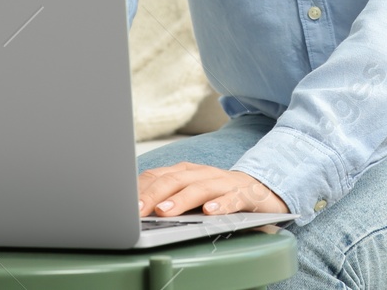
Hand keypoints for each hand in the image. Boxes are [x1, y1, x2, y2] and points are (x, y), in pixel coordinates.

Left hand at [139, 161, 289, 220]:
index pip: (159, 176)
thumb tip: (138, 213)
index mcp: (187, 172)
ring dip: (181, 199)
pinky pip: (234, 198)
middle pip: (175, 180)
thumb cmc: (220, 196)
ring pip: (200, 188)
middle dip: (153, 194)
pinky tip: (210, 212)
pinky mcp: (246, 195)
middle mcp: (204, 174)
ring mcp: (225, 183)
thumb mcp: (191, 196)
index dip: (140, 189)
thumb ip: (170, 199)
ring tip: (165, 211)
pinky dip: (222, 204)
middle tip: (137, 211)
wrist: (263, 191)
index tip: (123, 205)